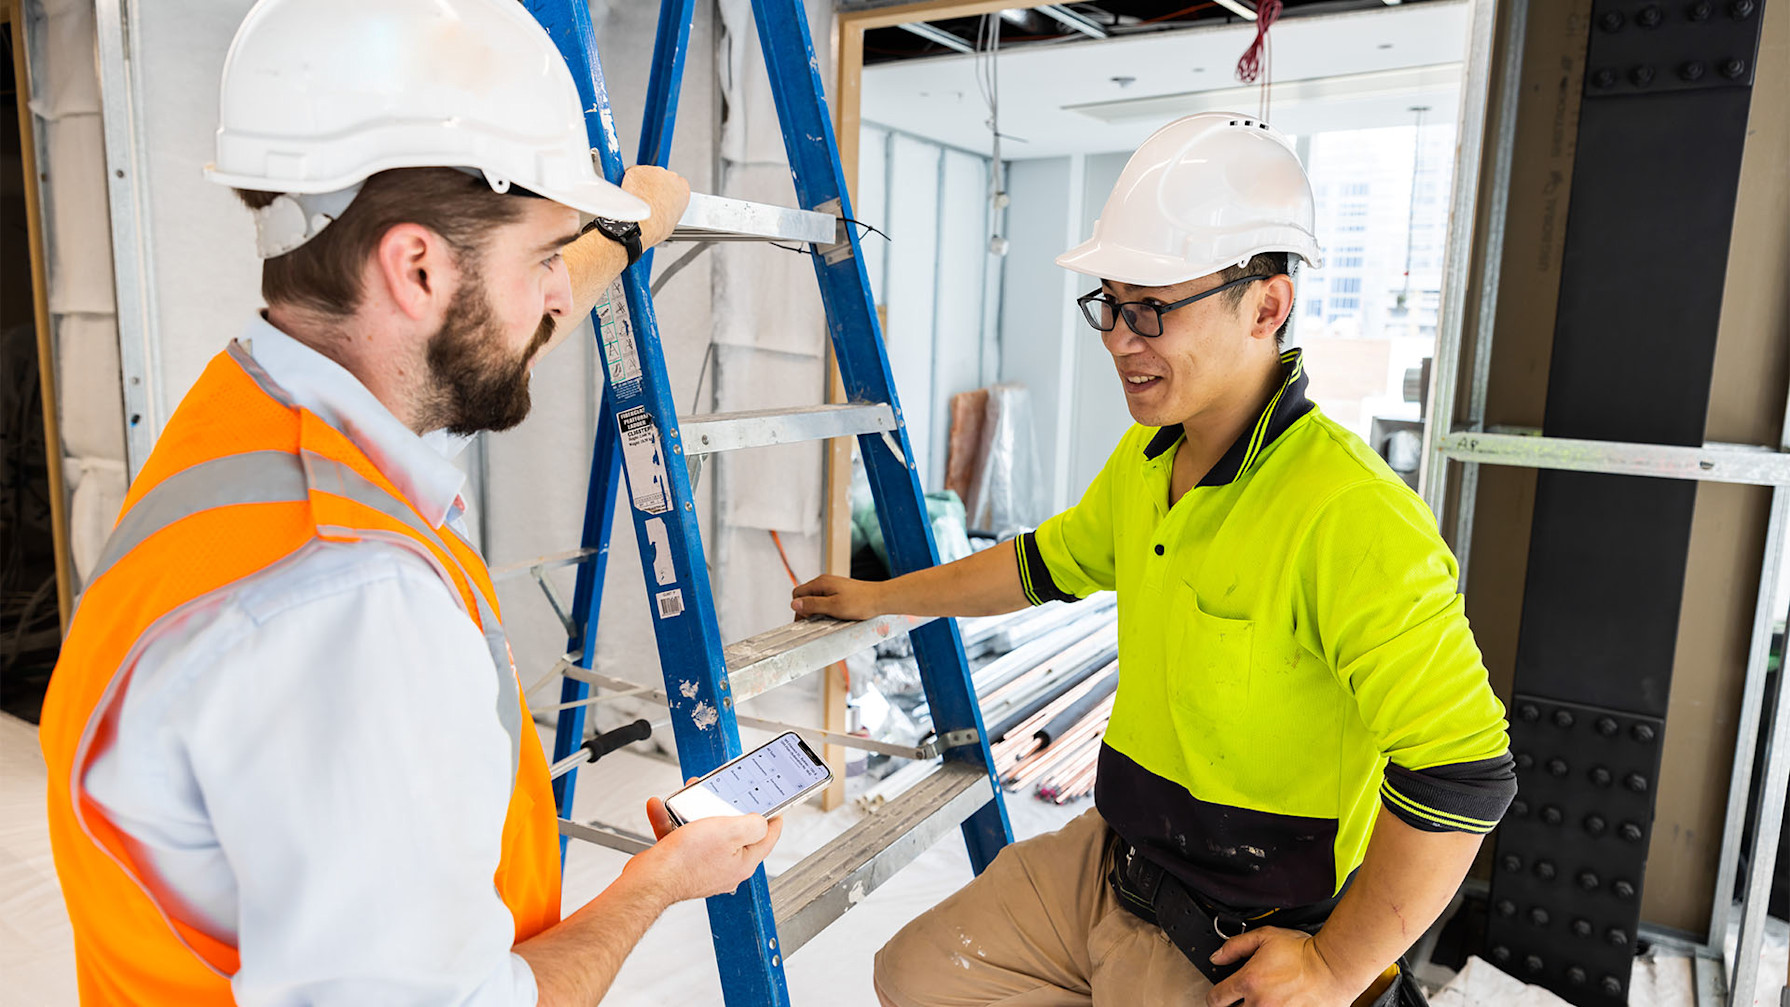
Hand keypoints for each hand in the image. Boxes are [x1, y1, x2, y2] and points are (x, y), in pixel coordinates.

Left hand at [621, 165, 690, 248]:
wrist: (640, 224)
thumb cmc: (657, 225)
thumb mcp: (673, 220)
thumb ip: (671, 207)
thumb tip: (665, 208)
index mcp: (682, 187)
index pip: (677, 184)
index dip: (667, 191)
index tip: (662, 197)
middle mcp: (670, 176)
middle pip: (661, 177)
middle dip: (655, 186)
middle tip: (649, 200)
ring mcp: (653, 171)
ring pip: (646, 175)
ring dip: (642, 184)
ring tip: (639, 200)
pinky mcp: (636, 170)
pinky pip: (632, 174)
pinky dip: (630, 182)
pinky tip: (630, 195)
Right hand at [627, 791, 781, 903]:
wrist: (650, 880)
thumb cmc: (687, 861)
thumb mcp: (730, 832)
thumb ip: (753, 825)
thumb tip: (762, 822)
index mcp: (743, 862)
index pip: (767, 839)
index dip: (773, 818)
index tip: (773, 807)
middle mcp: (725, 867)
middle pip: (734, 832)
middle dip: (725, 808)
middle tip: (721, 795)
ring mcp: (703, 866)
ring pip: (704, 831)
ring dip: (693, 812)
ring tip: (687, 799)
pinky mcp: (681, 864)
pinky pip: (679, 837)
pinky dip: (671, 822)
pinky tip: (663, 810)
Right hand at [791, 574, 885, 621]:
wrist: (881, 598)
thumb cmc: (861, 602)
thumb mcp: (833, 607)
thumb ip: (813, 605)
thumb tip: (795, 604)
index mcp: (821, 583)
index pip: (797, 594)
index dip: (799, 609)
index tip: (806, 621)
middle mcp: (825, 582)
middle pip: (806, 596)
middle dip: (808, 611)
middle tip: (817, 623)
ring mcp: (833, 586)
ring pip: (816, 599)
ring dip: (818, 611)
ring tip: (828, 620)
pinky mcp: (840, 591)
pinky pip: (826, 600)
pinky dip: (826, 609)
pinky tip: (835, 615)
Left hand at [1206, 928, 1371, 1006]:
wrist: (1334, 968)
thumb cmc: (1304, 952)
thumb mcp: (1266, 936)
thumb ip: (1236, 946)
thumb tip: (1217, 957)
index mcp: (1248, 982)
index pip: (1215, 999)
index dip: (1216, 996)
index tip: (1221, 994)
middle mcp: (1259, 1003)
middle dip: (1234, 1005)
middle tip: (1244, 997)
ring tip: (1263, 1001)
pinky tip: (1278, 1004)